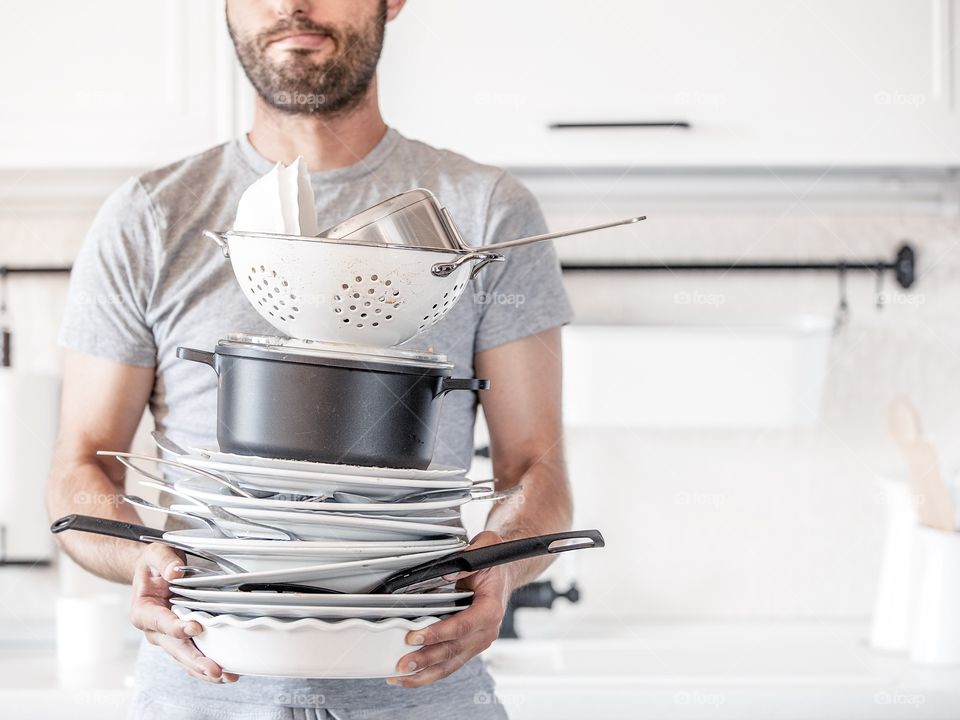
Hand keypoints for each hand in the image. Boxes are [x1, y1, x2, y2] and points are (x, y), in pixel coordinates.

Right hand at [130, 543, 238, 683]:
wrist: (152, 573)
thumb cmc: (154, 565)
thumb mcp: (155, 553)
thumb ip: (164, 560)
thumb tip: (175, 572)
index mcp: (144, 611)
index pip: (161, 622)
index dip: (177, 627)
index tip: (195, 628)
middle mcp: (155, 630)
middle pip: (176, 649)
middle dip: (195, 661)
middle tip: (214, 669)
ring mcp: (169, 638)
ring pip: (186, 658)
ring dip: (204, 669)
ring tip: (226, 677)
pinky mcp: (182, 641)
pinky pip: (194, 656)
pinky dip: (208, 666)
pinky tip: (227, 673)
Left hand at [389, 530, 512, 687]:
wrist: (504, 576)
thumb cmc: (493, 565)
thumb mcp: (484, 550)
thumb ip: (465, 561)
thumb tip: (445, 572)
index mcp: (491, 609)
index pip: (462, 626)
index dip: (438, 633)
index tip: (415, 636)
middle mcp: (486, 631)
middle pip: (453, 651)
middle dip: (426, 659)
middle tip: (402, 663)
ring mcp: (477, 643)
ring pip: (450, 664)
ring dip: (424, 674)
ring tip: (400, 677)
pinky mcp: (468, 648)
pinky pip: (449, 664)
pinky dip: (429, 672)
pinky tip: (410, 677)